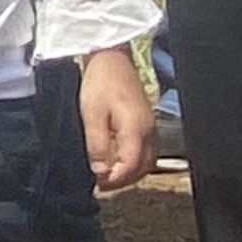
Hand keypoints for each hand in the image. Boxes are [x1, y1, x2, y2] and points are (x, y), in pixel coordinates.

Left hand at [81, 45, 156, 192]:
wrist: (112, 58)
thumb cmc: (101, 82)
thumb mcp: (92, 114)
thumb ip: (97, 145)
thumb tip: (100, 171)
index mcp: (136, 130)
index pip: (130, 167)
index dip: (114, 180)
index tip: (96, 183)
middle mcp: (148, 131)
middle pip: (141, 168)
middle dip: (122, 180)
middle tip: (101, 184)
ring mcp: (150, 127)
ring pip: (146, 162)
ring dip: (129, 172)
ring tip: (108, 174)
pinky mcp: (147, 123)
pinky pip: (146, 151)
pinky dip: (134, 161)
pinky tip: (118, 160)